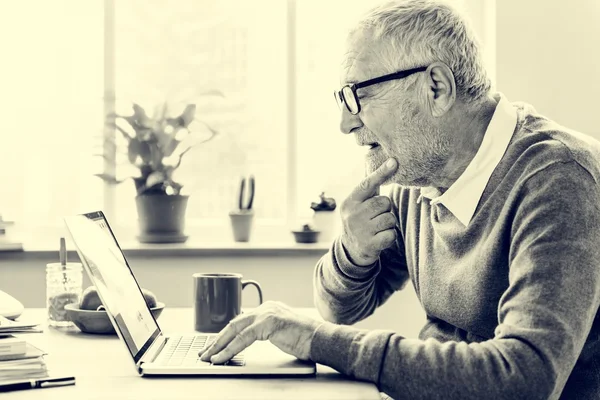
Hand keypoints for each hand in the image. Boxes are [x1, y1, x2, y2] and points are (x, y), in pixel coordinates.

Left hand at [198, 301, 321, 363]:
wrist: (320, 339)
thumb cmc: (304, 339)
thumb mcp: (280, 333)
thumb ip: (264, 332)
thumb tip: (246, 340)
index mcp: (268, 309)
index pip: (241, 321)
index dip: (226, 335)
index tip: (214, 346)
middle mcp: (265, 308)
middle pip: (234, 324)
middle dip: (217, 340)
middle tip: (205, 352)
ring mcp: (266, 314)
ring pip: (235, 330)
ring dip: (219, 345)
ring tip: (208, 357)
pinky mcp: (268, 323)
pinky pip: (243, 338)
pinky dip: (229, 349)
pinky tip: (221, 357)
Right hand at [340, 158, 398, 265]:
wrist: (350, 251)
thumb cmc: (359, 221)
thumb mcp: (357, 205)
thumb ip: (369, 188)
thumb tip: (382, 165)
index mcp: (350, 202)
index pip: (367, 184)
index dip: (381, 173)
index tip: (394, 162)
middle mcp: (353, 215)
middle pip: (384, 202)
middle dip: (385, 209)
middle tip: (375, 217)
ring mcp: (361, 231)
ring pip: (390, 218)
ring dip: (388, 223)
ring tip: (377, 228)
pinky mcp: (370, 245)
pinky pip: (392, 234)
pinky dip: (389, 236)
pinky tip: (379, 238)